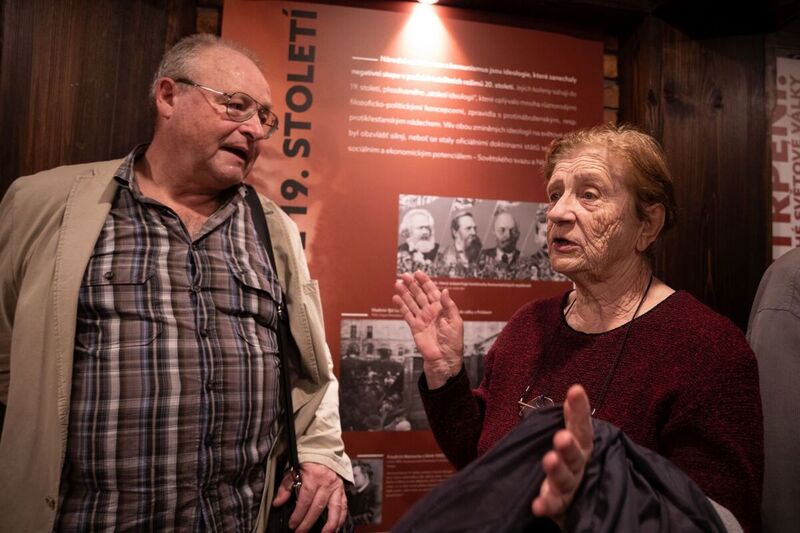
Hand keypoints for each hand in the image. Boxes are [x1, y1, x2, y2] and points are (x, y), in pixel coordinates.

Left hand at [272, 462, 346, 532]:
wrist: (324, 454)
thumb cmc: (308, 464)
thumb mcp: (293, 472)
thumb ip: (285, 488)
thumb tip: (277, 503)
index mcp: (313, 477)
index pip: (305, 500)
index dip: (298, 514)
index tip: (292, 524)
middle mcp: (326, 483)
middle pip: (318, 507)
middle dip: (308, 522)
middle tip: (300, 532)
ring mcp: (336, 487)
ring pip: (335, 509)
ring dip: (330, 525)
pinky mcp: (342, 490)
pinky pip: (343, 507)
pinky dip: (340, 519)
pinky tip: (335, 528)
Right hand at [393, 270, 463, 388]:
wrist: (444, 359)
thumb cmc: (453, 342)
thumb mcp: (455, 321)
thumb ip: (449, 305)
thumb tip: (444, 290)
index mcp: (442, 308)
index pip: (432, 291)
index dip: (425, 282)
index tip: (418, 273)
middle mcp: (431, 312)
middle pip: (419, 294)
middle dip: (412, 285)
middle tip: (404, 275)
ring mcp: (422, 319)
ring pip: (412, 302)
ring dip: (405, 293)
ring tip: (397, 284)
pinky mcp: (415, 327)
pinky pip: (407, 314)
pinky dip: (401, 306)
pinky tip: (396, 298)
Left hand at [532, 384, 593, 524]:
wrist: (579, 500)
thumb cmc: (571, 462)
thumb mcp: (572, 436)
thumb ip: (572, 418)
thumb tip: (575, 388)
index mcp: (582, 446)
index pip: (581, 425)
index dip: (579, 409)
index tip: (575, 389)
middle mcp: (579, 465)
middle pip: (575, 454)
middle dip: (569, 446)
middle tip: (561, 437)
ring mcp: (571, 486)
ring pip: (565, 479)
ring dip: (557, 470)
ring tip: (550, 460)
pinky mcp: (561, 505)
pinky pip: (553, 505)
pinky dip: (546, 504)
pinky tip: (537, 506)